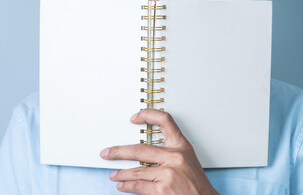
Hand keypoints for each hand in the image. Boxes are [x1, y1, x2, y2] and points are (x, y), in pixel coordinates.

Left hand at [100, 108, 218, 194]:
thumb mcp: (187, 160)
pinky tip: (122, 185)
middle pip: (139, 150)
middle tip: (107, 153)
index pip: (165, 121)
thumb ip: (169, 152)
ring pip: (136, 171)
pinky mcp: (162, 190)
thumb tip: (143, 152)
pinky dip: (127, 185)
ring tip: (113, 174)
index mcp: (182, 146)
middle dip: (119, 152)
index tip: (134, 118)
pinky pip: (138, 186)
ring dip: (121, 173)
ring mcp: (168, 174)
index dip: (148, 115)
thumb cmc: (195, 183)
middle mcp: (175, 157)